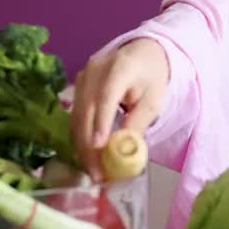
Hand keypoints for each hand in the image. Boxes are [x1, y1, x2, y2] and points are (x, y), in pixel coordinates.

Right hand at [71, 38, 168, 181]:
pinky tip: (87, 157)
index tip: (98, 146)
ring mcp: (82, 79)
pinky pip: (74, 117)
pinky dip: (80, 138)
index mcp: (120, 68)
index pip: (106, 97)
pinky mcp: (76, 88)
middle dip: (89, 146)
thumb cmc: (150, 77)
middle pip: (86, 111)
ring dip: (82, 147)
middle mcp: (95, 71)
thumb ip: (138, 122)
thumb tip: (124, 149)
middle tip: (98, 174)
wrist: (140, 54)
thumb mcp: (153, 100)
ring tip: (94, 172)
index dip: (101, 122)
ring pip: (76, 117)